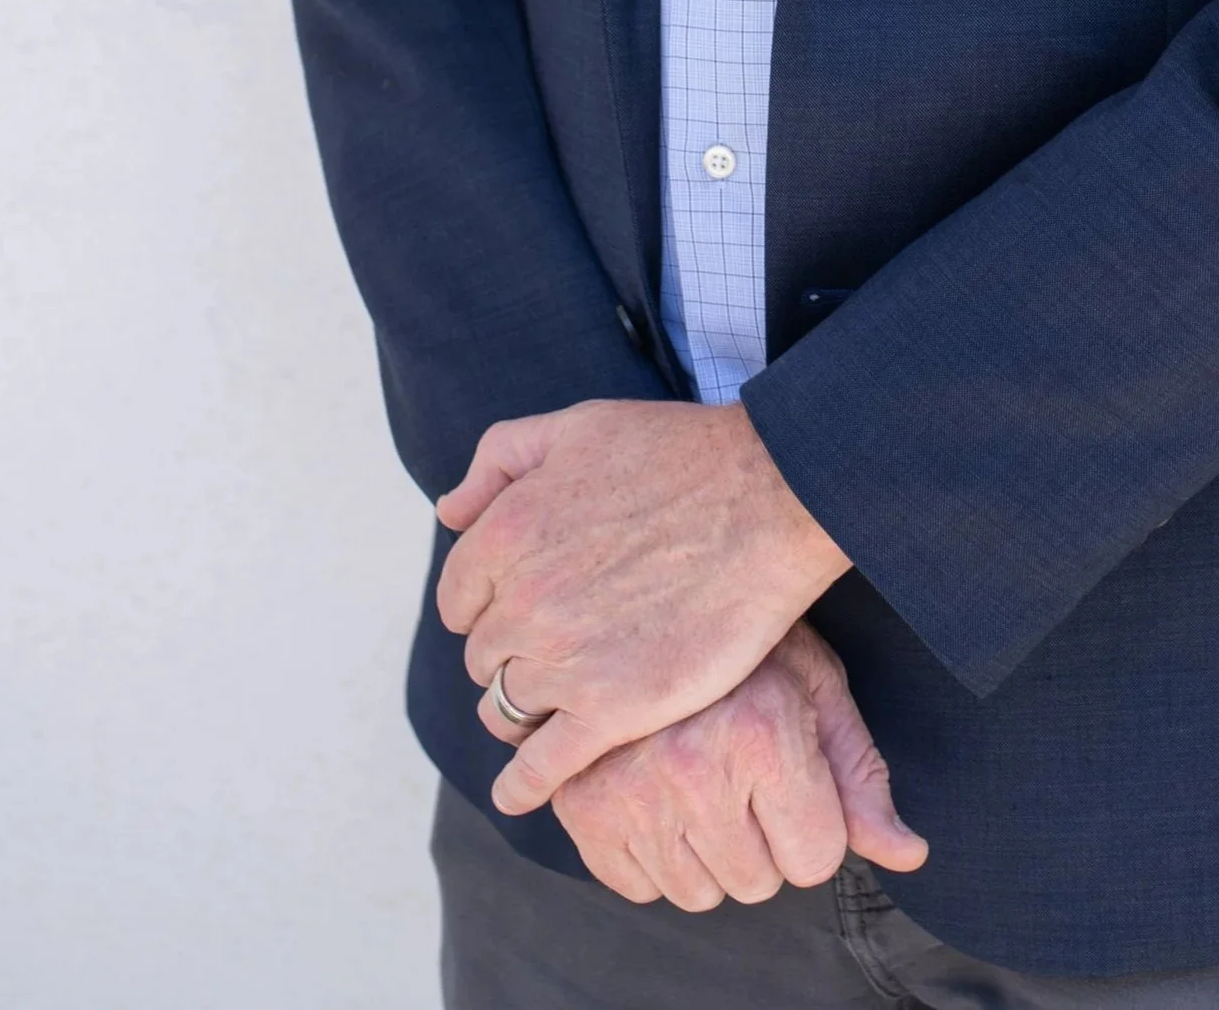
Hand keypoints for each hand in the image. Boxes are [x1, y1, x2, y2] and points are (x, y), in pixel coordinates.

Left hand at [434, 398, 849, 814]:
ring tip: (558, 703)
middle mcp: (524, 603)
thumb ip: (499, 459)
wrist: (768, 496)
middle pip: (485, 655)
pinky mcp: (613, 710)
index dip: (489, 604)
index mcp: (507, 533)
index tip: (523, 608)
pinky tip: (521, 791)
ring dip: (523, 708)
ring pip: (508, 707)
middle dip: (512, 651)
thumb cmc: (679, 455)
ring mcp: (566, 661)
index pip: (459, 599)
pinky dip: (523, 786)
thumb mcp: (576, 426)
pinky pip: (541, 768)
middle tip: (560, 644)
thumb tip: (450, 512)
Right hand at [550, 620, 927, 909]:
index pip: (816, 859)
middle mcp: (691, 767)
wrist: (644, 592)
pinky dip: (651, 853)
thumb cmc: (750, 642)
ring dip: (707, 851)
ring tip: (699, 773)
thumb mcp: (817, 689)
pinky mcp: (579, 807)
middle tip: (741, 766)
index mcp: (762, 732)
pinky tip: (656, 788)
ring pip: (697, 894)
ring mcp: (626, 790)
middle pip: (757, 883)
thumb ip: (862, 778)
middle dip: (762, 837)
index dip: (814, 822)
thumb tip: (911, 856)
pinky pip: (637, 887)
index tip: (793, 772)